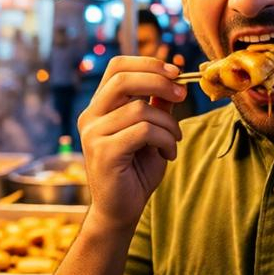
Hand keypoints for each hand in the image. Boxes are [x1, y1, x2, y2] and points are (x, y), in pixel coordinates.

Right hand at [77, 56, 185, 230]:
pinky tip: (169, 155)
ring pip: (139, 109)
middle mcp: (90, 117)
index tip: (176, 71)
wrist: (121, 211)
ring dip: (168, 124)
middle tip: (182, 95)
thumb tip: (175, 77)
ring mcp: (93, 134)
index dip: (148, 63)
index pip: (117, 66)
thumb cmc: (136, 171)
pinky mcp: (103, 152)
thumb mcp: (152, 131)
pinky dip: (165, 140)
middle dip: (159, 81)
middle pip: (123, 79)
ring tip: (175, 140)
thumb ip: (158, 105)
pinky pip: (143, 132)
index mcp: (99, 107)